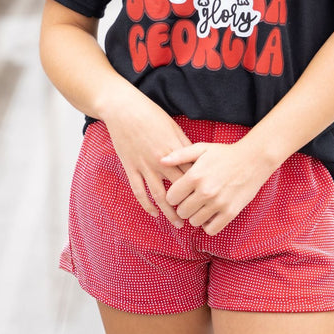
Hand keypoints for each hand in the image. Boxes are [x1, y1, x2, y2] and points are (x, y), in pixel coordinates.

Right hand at [104, 91, 192, 227]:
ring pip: (160, 196)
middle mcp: (161, 161)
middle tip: (199, 216)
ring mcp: (145, 166)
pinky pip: (139, 192)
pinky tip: (154, 214)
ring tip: (179, 223)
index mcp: (174, 150)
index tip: (209, 197)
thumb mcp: (173, 126)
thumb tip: (195, 160)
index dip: (201, 187)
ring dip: (170, 212)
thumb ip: (184, 145)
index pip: (192, 174)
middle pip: (180, 188)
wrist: (124, 110)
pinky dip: (147, 205)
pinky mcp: (131, 168)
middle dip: (190, 204)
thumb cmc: (151, 114)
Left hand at [161, 139, 271, 235]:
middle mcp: (206, 191)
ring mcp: (218, 204)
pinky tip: (210, 214)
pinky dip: (208, 224)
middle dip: (183, 206)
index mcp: (195, 175)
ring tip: (201, 205)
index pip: (171, 197)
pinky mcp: (230, 213)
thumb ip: (180, 155)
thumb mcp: (202, 148)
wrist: (253, 160)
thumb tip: (161, 161)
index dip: (174, 195)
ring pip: (194, 222)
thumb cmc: (224, 153)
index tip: (180, 191)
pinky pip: (210, 229)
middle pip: (181, 211)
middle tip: (191, 198)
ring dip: (195, 215)